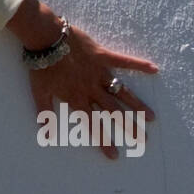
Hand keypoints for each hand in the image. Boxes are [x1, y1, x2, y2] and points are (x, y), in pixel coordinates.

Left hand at [27, 23, 157, 159]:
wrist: (44, 38)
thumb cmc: (41, 66)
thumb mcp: (39, 92)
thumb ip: (45, 114)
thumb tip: (47, 136)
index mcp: (77, 99)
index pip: (93, 124)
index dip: (104, 141)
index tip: (115, 155)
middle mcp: (91, 89)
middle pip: (113, 111)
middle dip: (128, 127)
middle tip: (143, 140)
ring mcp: (99, 73)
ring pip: (121, 92)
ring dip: (136, 105)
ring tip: (151, 117)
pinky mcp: (102, 56)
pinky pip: (123, 61)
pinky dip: (138, 64)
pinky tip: (154, 69)